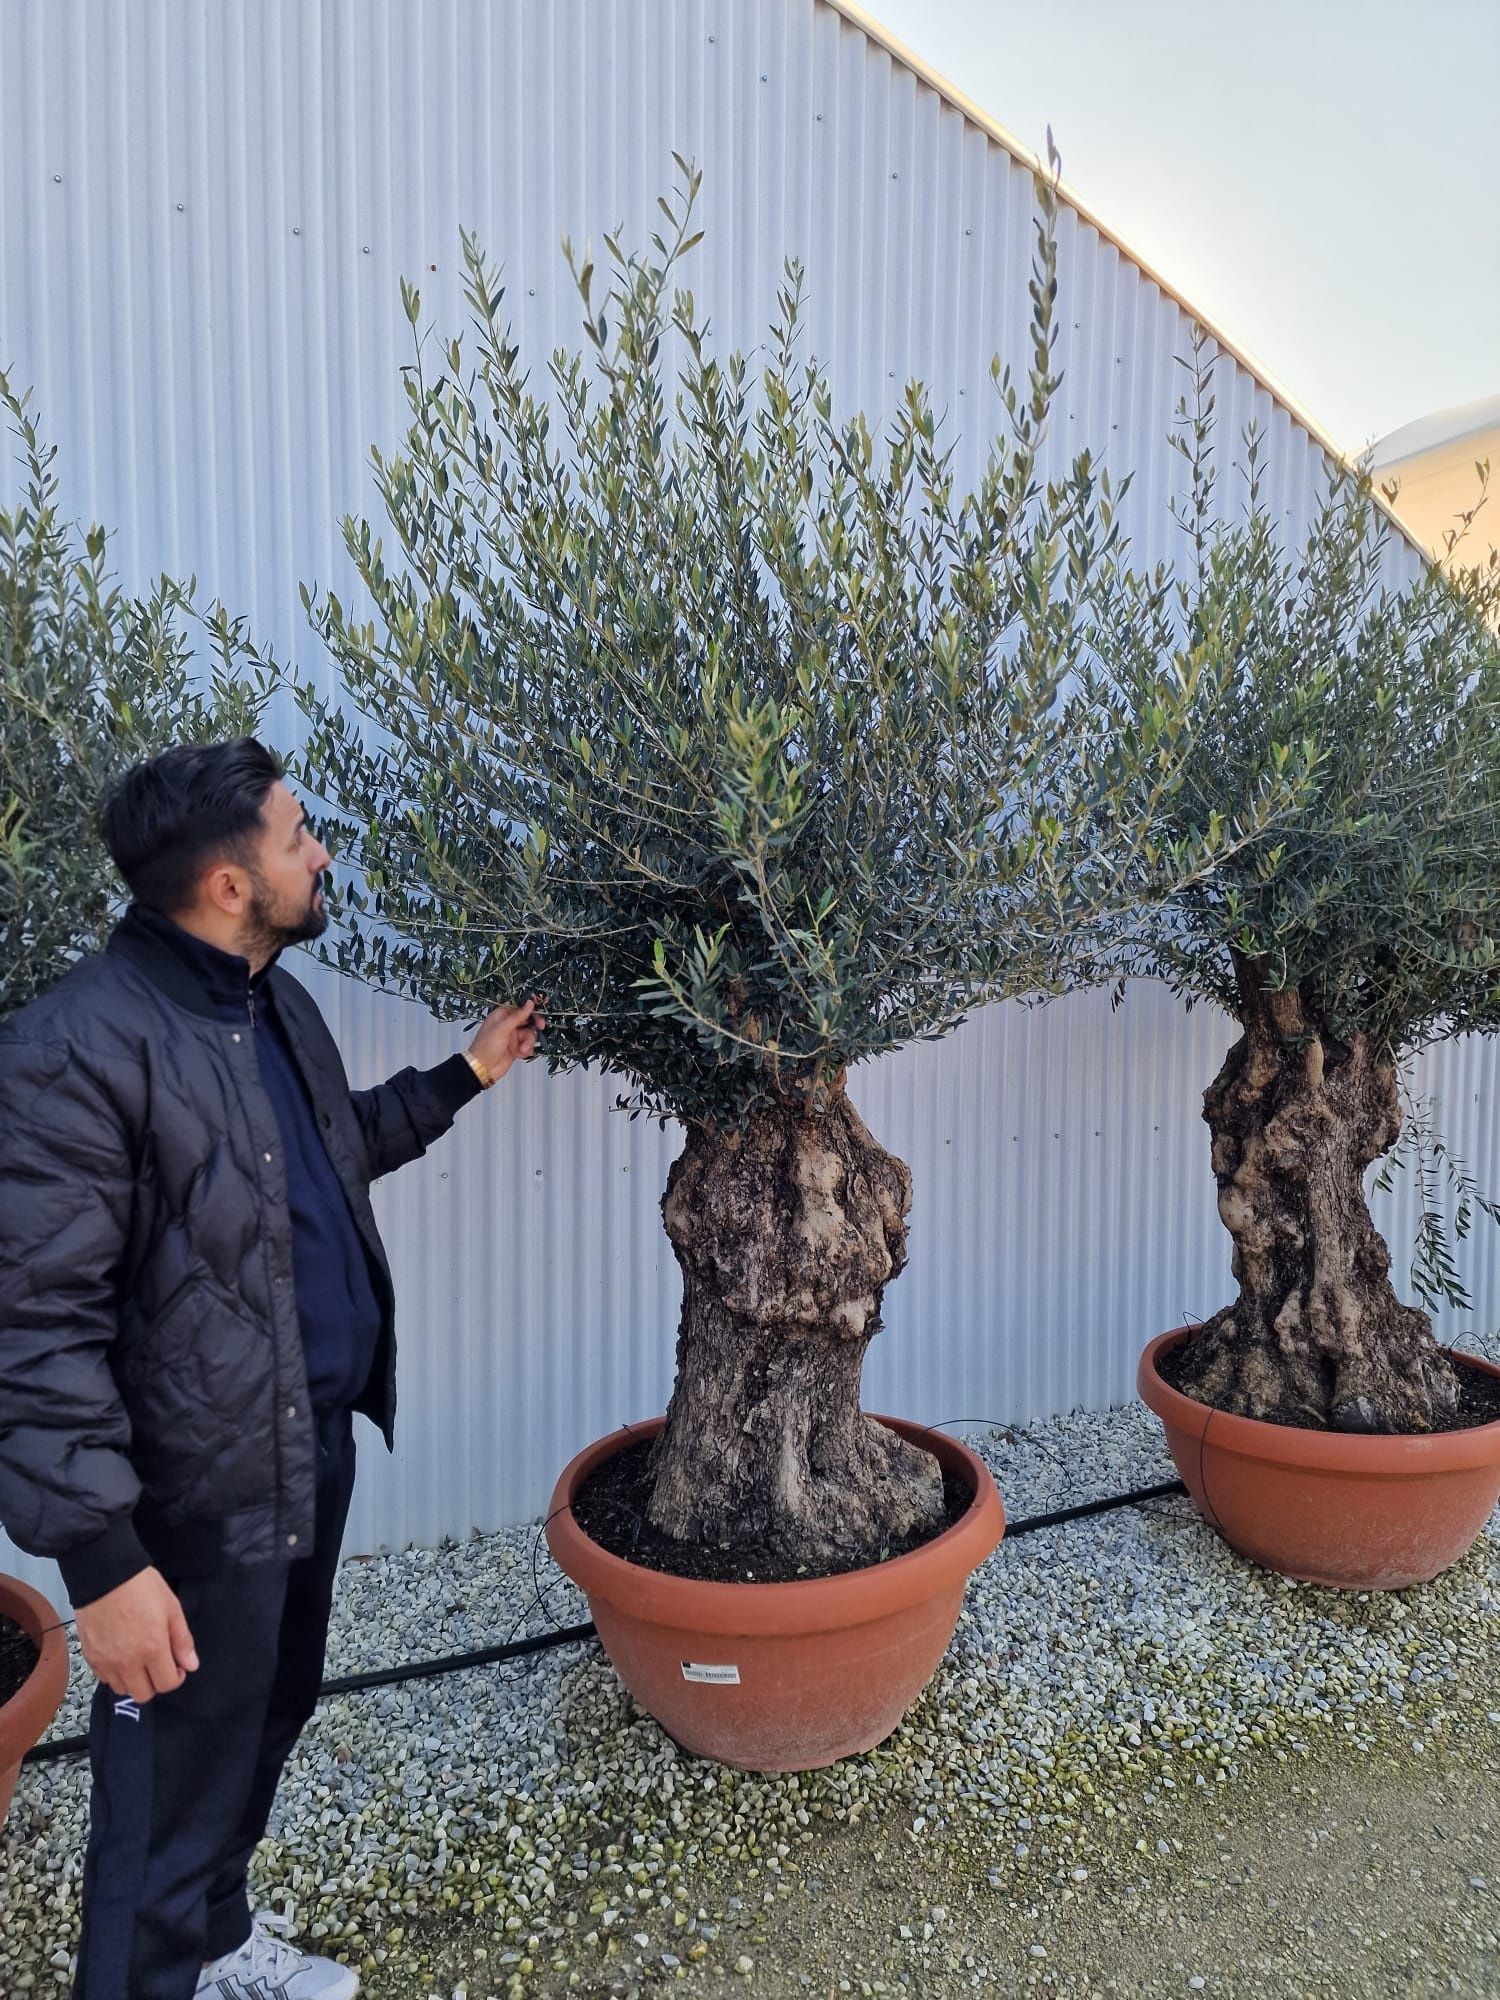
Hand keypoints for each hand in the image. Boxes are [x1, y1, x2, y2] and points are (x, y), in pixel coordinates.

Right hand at [75, 1567, 198, 1703]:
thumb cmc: (142, 1587)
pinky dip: (115, 1673)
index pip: (166, 1684)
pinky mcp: (90, 1657)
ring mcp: (106, 1662)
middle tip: (158, 1663)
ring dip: (134, 1680)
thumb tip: (191, 1665)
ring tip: (138, 1659)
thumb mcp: (171, 1607)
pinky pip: (105, 1679)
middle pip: (143, 1695)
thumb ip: (182, 1640)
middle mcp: (127, 1662)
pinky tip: (121, 1655)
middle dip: (155, 1683)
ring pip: (122, 1690)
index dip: (176, 1677)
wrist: (104, 1575)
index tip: (176, 1664)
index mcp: (152, 1649)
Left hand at [468, 996, 545, 1084]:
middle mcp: (508, 1025)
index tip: (541, 1009)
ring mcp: (512, 1037)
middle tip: (540, 1026)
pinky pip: (528, 1045)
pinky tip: (519, 1054)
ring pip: (529, 1034)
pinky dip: (526, 1050)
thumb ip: (518, 1015)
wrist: (483, 1069)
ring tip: (522, 1049)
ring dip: (528, 1042)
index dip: (530, 1007)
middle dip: (534, 1024)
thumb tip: (529, 1003)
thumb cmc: (486, 1046)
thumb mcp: (502, 1028)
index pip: (519, 1006)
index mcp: (502, 1016)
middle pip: (528, 1019)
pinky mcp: (516, 1048)